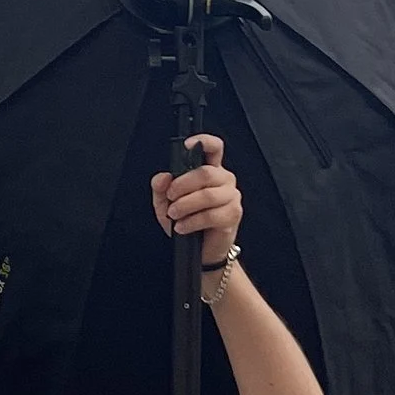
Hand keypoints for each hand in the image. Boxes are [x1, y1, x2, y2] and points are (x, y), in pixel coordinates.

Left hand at [151, 133, 240, 254]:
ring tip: (174, 215)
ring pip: (208, 195)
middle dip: (182, 185)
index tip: (187, 145)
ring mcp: (231, 197)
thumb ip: (161, 188)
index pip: (214, 148)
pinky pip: (211, 215)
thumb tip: (162, 178)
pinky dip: (192, 221)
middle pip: (206, 172)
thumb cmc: (187, 223)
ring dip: (185, 205)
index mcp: (210, 170)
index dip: (203, 141)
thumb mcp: (166, 204)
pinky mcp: (233, 215)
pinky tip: (182, 227)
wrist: (200, 252)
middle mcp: (224, 180)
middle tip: (171, 197)